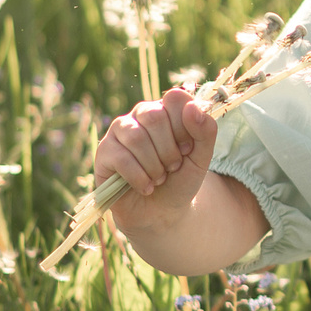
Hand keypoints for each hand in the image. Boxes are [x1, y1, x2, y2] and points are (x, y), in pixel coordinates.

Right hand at [98, 85, 218, 233]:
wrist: (162, 212)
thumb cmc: (181, 179)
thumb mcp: (202, 157)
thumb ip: (205, 131)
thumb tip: (193, 107)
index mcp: (166, 109)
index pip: (175, 98)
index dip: (184, 126)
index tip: (187, 149)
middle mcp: (141, 114)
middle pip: (154, 116)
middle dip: (169, 150)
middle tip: (173, 167)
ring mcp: (120, 131)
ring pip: (136, 137)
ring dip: (154, 166)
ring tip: (159, 178)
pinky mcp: (104, 151)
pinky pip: (121, 158)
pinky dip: (140, 178)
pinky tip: (146, 187)